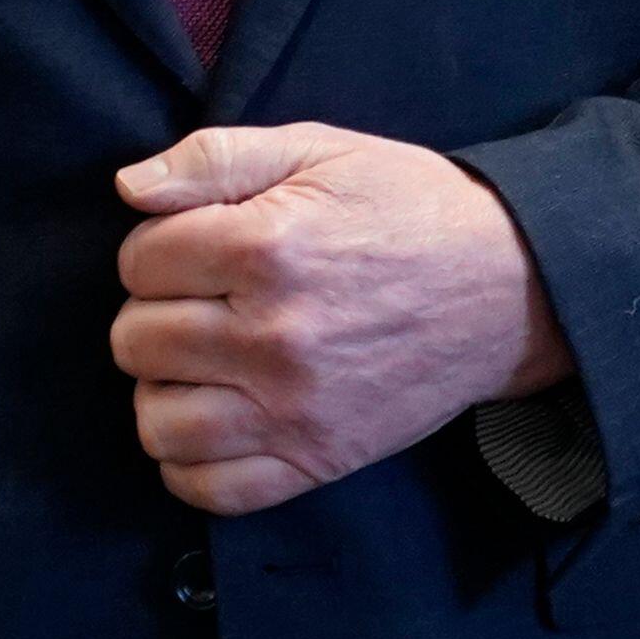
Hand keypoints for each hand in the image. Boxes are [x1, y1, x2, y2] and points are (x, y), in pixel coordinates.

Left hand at [110, 123, 572, 516]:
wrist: (510, 287)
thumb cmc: (407, 208)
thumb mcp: (317, 150)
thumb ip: (212, 157)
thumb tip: (128, 186)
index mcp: (268, 248)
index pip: (138, 261)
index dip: (156, 247)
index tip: (198, 247)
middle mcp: (274, 336)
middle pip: (136, 341)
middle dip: (154, 313)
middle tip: (201, 301)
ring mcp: (295, 409)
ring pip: (158, 421)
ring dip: (162, 389)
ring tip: (199, 362)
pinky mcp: (318, 460)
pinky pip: (209, 488)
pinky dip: (188, 462)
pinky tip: (211, 420)